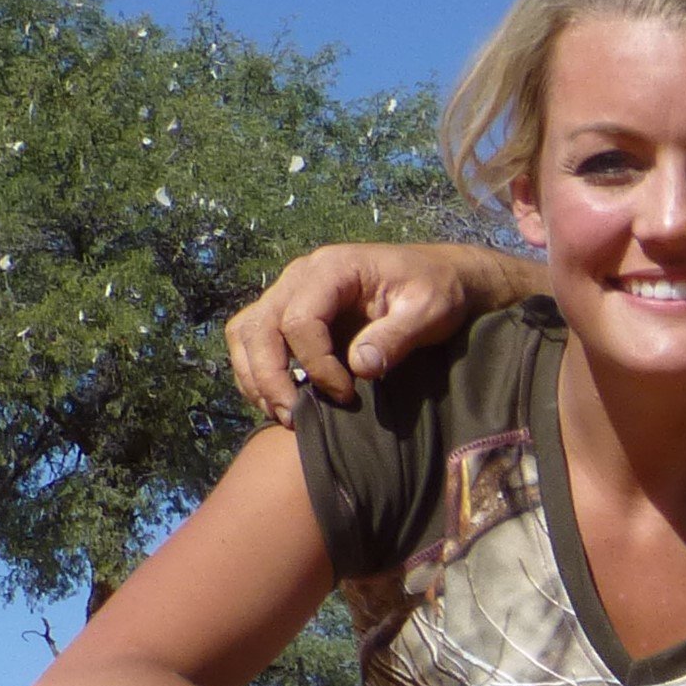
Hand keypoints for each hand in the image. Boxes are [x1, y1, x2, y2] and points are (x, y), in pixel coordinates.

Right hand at [225, 241, 518, 424]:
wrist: (439, 276)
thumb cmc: (438, 290)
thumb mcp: (430, 310)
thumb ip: (396, 336)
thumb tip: (360, 367)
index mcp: (333, 268)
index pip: (299, 320)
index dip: (317, 364)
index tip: (347, 393)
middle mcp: (300, 275)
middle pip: (259, 327)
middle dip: (270, 378)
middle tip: (294, 417)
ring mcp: (289, 291)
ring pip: (246, 333)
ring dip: (255, 378)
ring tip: (283, 414)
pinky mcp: (289, 311)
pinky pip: (252, 338)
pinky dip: (256, 371)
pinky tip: (280, 399)